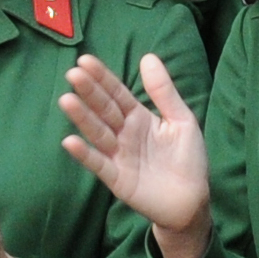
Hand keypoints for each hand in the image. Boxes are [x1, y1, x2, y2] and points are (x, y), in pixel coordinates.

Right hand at [59, 50, 209, 257]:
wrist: (192, 201)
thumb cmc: (188, 159)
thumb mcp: (182, 120)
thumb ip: (164, 92)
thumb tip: (148, 57)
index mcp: (139, 117)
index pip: (117, 93)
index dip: (103, 78)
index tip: (85, 60)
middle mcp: (124, 133)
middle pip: (104, 109)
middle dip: (89, 92)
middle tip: (72, 73)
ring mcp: (118, 155)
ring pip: (98, 132)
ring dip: (82, 118)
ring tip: (67, 100)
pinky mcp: (116, 178)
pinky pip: (99, 164)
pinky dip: (85, 154)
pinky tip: (70, 141)